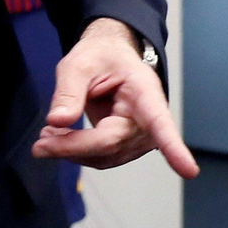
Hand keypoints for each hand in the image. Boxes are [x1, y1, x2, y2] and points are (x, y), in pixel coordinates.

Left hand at [32, 18, 199, 178]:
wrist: (110, 58)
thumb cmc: (100, 57)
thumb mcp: (78, 64)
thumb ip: (68, 91)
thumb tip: (57, 121)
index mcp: (145, 92)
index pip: (160, 123)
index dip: (173, 147)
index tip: (188, 170)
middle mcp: (149, 120)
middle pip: (111, 144)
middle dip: (73, 147)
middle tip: (39, 144)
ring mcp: (141, 137)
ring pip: (105, 157)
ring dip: (72, 152)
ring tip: (45, 139)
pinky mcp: (127, 146)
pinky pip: (102, 157)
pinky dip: (77, 152)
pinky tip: (58, 139)